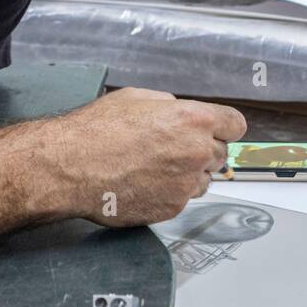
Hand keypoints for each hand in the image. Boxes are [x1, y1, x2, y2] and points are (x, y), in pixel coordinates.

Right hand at [46, 87, 246, 226]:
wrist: (70, 167)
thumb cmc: (96, 131)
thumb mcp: (136, 98)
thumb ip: (169, 105)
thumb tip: (179, 111)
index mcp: (193, 119)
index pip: (236, 125)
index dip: (223, 127)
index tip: (216, 131)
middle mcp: (196, 152)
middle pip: (221, 153)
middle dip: (202, 150)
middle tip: (171, 148)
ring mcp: (185, 184)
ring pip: (203, 179)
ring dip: (188, 174)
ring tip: (153, 166)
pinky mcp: (172, 208)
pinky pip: (183, 199)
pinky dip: (169, 192)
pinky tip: (144, 182)